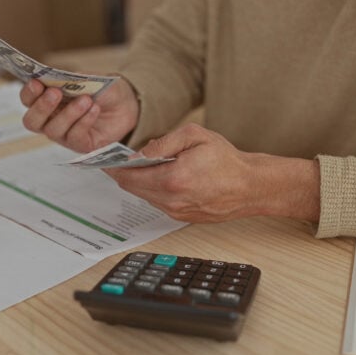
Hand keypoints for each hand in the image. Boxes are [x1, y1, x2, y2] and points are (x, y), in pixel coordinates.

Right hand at [20, 77, 138, 152]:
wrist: (125, 103)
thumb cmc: (101, 90)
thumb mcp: (87, 79)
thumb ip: (70, 79)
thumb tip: (55, 78)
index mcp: (46, 100)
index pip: (27, 100)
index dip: (29, 93)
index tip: (37, 82)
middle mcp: (51, 120)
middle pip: (32, 122)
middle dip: (42, 107)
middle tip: (55, 93)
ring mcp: (64, 135)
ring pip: (53, 130)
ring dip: (68, 113)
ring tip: (86, 99)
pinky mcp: (81, 145)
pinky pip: (75, 137)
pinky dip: (84, 121)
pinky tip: (94, 109)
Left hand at [104, 124, 320, 222]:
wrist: (251, 187)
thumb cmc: (227, 160)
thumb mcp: (195, 136)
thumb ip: (163, 142)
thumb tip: (139, 153)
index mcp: (173, 178)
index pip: (130, 176)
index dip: (114, 168)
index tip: (104, 161)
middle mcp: (171, 200)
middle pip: (133, 188)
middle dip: (124, 174)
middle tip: (115, 162)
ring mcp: (176, 212)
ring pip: (145, 196)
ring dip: (139, 183)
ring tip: (137, 168)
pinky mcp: (182, 217)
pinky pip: (158, 203)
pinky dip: (154, 190)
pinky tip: (158, 178)